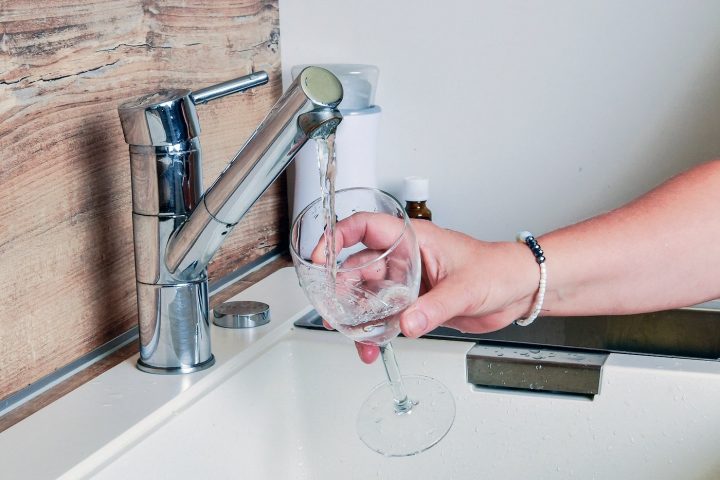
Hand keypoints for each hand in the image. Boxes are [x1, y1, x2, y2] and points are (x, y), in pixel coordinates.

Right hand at [312, 212, 539, 362]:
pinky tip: (373, 345)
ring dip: (358, 317)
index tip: (322, 258)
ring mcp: (407, 281)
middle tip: (334, 311)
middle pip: (358, 267)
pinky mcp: (413, 303)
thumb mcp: (465, 287)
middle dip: (342, 290)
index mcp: (413, 239)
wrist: (517, 291)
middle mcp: (405, 257)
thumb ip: (434, 308)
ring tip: (353, 337)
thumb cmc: (497, 270)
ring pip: (368, 296)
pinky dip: (376, 332)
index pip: (365, 227)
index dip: (337, 237)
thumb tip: (406, 324)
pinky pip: (385, 316)